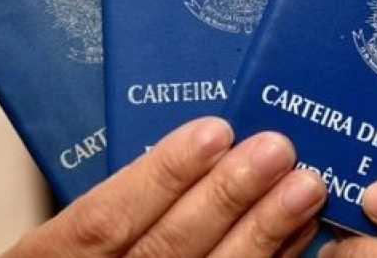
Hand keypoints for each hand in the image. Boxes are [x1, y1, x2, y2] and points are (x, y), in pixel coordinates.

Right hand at [2, 117, 326, 257]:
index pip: (102, 219)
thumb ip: (122, 192)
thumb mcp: (71, 229)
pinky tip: (300, 231)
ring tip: (305, 186)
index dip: (161, 175)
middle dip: (225, 196)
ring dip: (262, 231)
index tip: (214, 131)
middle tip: (276, 149)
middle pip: (165, 250)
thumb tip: (208, 138)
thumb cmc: (91, 251)